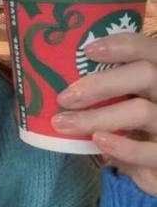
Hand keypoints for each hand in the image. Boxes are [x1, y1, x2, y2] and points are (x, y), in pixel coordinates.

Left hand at [52, 32, 156, 195]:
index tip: (87, 50)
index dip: (122, 45)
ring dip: (97, 117)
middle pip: (146, 74)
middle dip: (101, 83)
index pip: (149, 49)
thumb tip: (58, 77)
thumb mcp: (127, 101)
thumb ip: (108, 89)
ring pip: (141, 111)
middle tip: (65, 96)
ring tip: (63, 123)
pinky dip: (122, 146)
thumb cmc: (135, 127)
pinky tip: (98, 141)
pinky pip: (150, 151)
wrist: (153, 161)